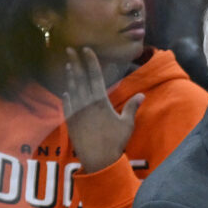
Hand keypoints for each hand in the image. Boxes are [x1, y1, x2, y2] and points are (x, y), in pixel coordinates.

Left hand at [62, 47, 143, 173]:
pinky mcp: (70, 121)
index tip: (86, 49)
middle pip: (79, 78)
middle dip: (74, 62)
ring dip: (69, 76)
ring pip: (71, 88)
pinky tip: (66, 92)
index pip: (94, 75)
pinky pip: (66, 104)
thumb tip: (141, 95)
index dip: (90, 61)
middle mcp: (85, 102)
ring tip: (68, 66)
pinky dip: (66, 96)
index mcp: (100, 101)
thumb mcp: (127, 123)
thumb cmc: (115, 141)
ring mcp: (75, 111)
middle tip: (69, 49)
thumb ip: (132, 107)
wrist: (98, 158)